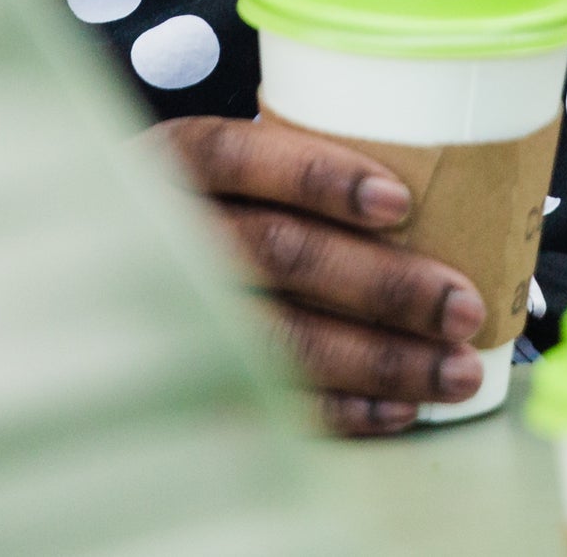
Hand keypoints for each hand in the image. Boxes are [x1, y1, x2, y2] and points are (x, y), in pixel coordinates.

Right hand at [150, 115, 493, 434]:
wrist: (105, 278)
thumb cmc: (211, 211)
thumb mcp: (231, 171)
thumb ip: (299, 179)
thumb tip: (435, 200)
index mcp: (181, 162)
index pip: (241, 157)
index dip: (319, 177)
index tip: (398, 203)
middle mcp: (167, 233)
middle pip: (280, 255)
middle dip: (384, 285)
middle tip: (462, 307)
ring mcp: (168, 313)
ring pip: (278, 338)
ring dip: (380, 358)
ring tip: (454, 370)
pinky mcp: (180, 383)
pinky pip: (263, 400)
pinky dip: (339, 408)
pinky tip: (396, 409)